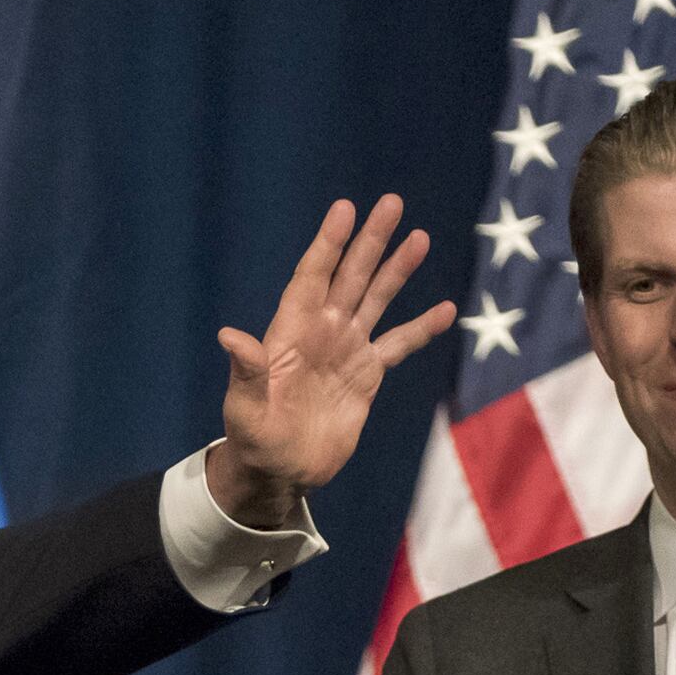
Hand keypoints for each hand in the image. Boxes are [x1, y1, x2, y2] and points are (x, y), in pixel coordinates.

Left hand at [211, 196, 458, 524]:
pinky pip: (399, 344)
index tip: (345, 209)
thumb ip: (246, 370)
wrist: (280, 471)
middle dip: (370, 241)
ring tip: (419, 238)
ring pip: (376, 300)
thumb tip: (230, 336)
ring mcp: (346, 350)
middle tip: (392, 203)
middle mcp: (321, 332)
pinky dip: (421, 328)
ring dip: (397, 270)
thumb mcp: (245, 407)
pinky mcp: (366, 374)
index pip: (311, 277)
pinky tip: (445, 309)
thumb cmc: (253, 439)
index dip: (328, 244)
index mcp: (290, 332)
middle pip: (350, 277)